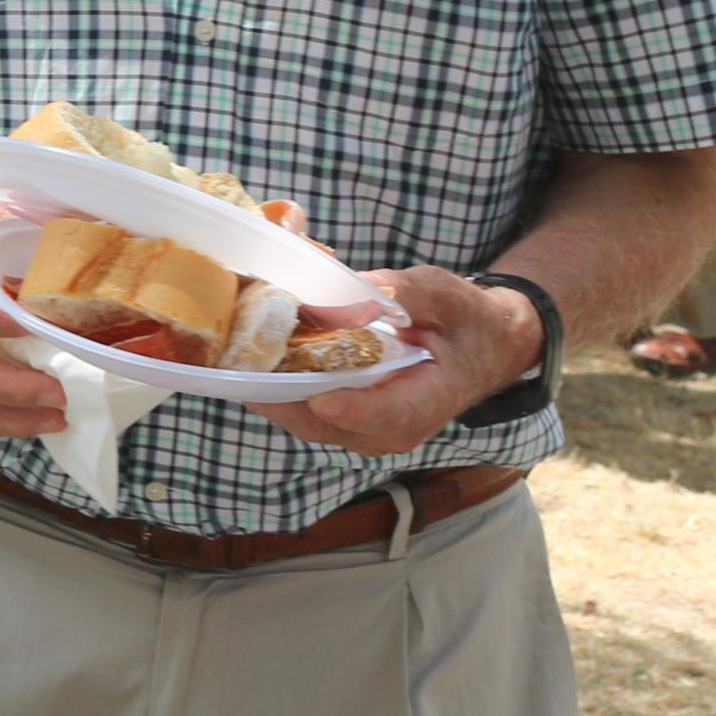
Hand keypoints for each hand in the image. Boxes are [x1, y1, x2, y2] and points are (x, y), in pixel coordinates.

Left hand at [265, 265, 541, 456]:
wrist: (481, 345)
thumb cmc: (467, 321)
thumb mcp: (450, 296)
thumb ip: (413, 293)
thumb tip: (370, 290)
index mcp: (430, 400)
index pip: (390, 416)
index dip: (354, 410)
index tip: (322, 398)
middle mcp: (394, 424)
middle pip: (331, 424)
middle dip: (284, 398)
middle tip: (243, 366)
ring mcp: (367, 424)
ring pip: (308, 419)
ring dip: (271, 392)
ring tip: (233, 359)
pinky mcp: (347, 413)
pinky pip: (305, 407)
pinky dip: (278, 384)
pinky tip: (249, 355)